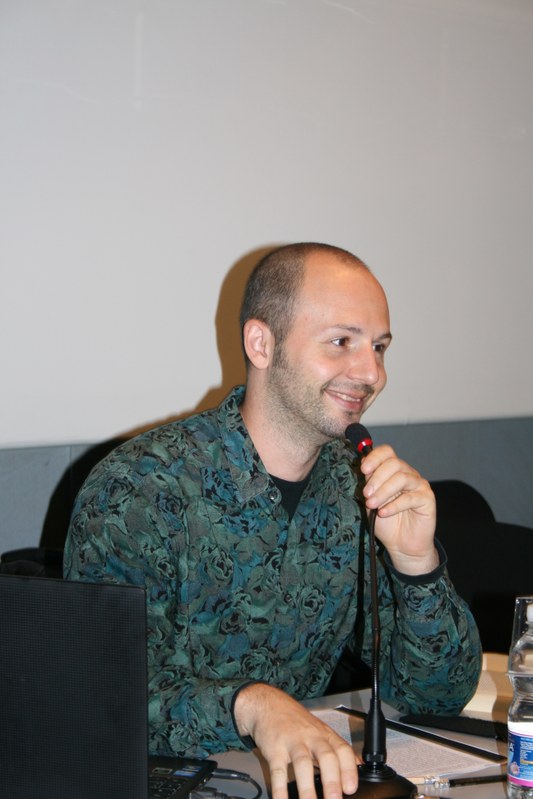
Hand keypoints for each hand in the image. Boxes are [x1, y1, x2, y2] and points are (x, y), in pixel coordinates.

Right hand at [233, 683, 358, 798]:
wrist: (268, 704)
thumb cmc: (296, 721)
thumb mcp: (320, 731)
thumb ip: (337, 750)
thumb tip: (359, 766)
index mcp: (325, 735)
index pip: (342, 750)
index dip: (349, 769)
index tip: (351, 789)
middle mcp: (311, 738)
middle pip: (326, 756)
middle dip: (332, 781)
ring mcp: (292, 742)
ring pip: (303, 763)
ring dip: (307, 788)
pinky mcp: (274, 748)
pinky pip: (278, 770)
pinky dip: (280, 789)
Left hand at [359, 444, 437, 574]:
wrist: (401, 544)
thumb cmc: (387, 522)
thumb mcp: (372, 500)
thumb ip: (369, 482)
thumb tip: (364, 463)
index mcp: (394, 471)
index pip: (387, 452)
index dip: (375, 457)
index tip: (363, 469)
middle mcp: (408, 474)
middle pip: (394, 463)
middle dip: (377, 478)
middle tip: (366, 494)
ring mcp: (419, 485)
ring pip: (401, 478)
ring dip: (383, 491)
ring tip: (372, 505)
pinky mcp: (427, 499)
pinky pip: (410, 497)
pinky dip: (393, 505)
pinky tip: (383, 513)